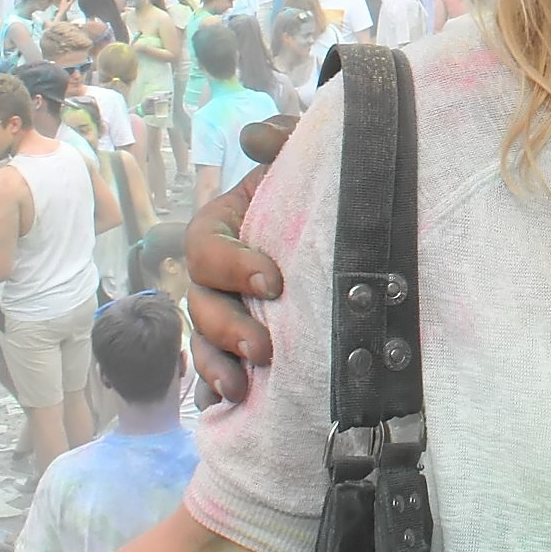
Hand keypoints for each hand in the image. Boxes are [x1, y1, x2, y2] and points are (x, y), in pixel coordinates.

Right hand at [185, 129, 292, 405]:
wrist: (350, 220)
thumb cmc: (319, 186)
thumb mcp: (304, 155)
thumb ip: (282, 139)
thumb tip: (253, 138)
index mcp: (223, 225)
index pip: (205, 245)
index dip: (233, 265)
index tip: (275, 281)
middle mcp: (217, 273)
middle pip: (200, 303)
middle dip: (228, 328)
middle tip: (265, 348)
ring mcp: (226, 311)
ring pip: (203, 342)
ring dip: (217, 367)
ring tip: (243, 389)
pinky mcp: (241, 345)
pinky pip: (216, 372)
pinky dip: (216, 392)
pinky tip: (229, 412)